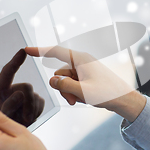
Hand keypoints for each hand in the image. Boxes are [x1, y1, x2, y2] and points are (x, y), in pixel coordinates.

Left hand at [0, 48, 44, 126]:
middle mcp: (9, 92)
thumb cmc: (5, 132)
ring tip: (23, 122)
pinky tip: (29, 120)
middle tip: (25, 118)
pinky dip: (37, 112)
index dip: (15, 62)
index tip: (23, 51)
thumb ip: (9, 106)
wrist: (17, 147)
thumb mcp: (4, 120)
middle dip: (27, 102)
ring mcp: (21, 98)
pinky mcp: (32, 103)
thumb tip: (19, 93)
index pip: (7, 73)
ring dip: (32, 110)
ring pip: (35, 96)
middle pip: (26, 87)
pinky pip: (41, 102)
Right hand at [25, 46, 145, 121]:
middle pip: (59, 73)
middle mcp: (81, 62)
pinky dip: (75, 93)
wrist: (123, 99)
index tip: (25, 49)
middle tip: (73, 100)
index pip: (55, 52)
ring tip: (81, 100)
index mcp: (80, 59)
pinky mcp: (86, 77)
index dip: (39, 51)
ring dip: (69, 92)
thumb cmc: (106, 94)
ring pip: (65, 81)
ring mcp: (84, 69)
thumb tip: (51, 80)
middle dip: (62, 88)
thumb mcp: (82, 92)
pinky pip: (73, 84)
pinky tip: (84, 99)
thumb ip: (64, 86)